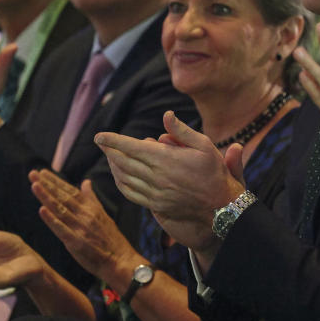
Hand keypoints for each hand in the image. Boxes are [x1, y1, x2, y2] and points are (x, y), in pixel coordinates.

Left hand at [30, 170, 141, 283]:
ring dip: (47, 197)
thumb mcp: (102, 215)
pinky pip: (62, 229)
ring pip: (60, 209)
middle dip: (47, 185)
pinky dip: (52, 220)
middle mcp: (85, 215)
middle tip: (33, 174)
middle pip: (63, 197)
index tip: (42, 173)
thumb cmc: (111, 239)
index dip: (56, 182)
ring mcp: (81, 228)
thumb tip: (86, 182)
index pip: (70, 191)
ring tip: (35, 185)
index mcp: (91, 208)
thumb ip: (91, 198)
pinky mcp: (77, 242)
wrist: (120, 260)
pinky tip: (42, 211)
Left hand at [95, 112, 245, 255]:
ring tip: (110, 157)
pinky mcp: (155, 205)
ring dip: (113, 166)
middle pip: (123, 162)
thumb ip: (181, 131)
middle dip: (109, 151)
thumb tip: (166, 115)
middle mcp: (156, 176)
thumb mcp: (204, 145)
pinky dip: (121, 183)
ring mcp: (154, 192)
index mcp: (165, 159)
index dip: (113, 140)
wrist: (220, 205)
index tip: (99, 135)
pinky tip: (120, 177)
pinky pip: (131, 193)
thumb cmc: (213, 172)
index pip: (131, 147)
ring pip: (124, 178)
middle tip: (102, 143)